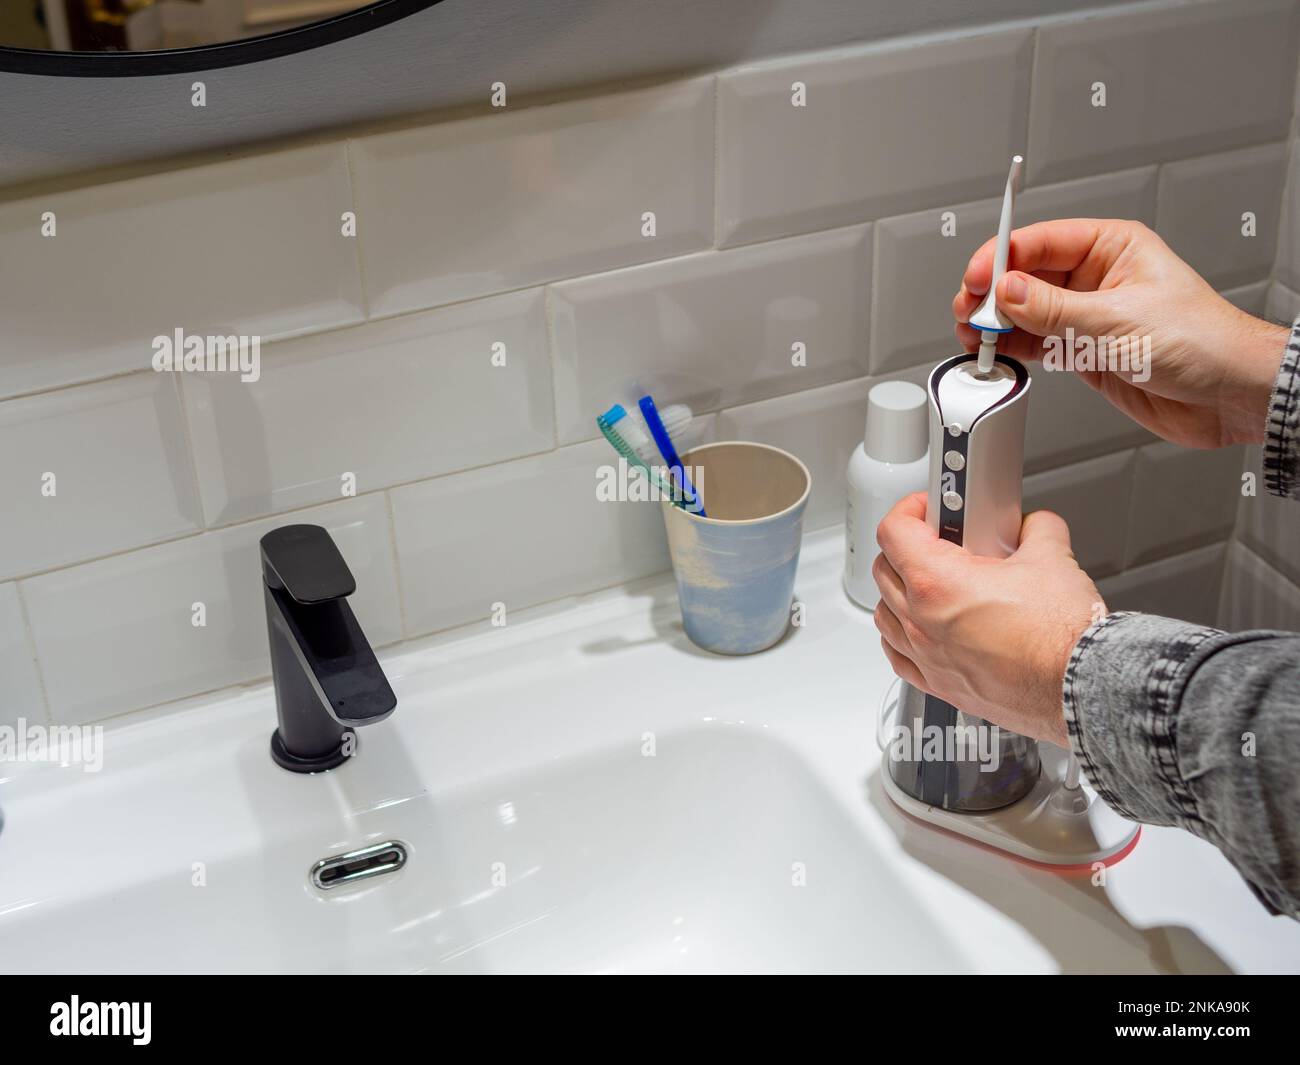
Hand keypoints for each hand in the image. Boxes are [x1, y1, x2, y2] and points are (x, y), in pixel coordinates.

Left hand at [872, 493, 1103, 746]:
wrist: (1081, 687)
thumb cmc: (1062, 637)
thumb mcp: (1052, 558)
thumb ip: (1036, 529)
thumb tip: (1034, 527)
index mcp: (937, 583)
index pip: (894, 531)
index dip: (910, 509)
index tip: (928, 508)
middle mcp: (922, 622)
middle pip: (883, 569)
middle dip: (905, 546)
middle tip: (936, 540)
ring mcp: (927, 657)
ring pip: (885, 614)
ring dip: (898, 592)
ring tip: (927, 582)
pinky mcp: (940, 685)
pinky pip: (898, 656)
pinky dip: (901, 637)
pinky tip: (919, 630)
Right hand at [953, 219, 1287, 448]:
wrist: (1229, 395)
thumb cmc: (1202, 342)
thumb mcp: (1118, 320)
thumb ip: (1054, 309)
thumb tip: (1008, 293)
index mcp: (1112, 248)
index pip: (1042, 242)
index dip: (1003, 258)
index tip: (977, 279)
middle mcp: (1096, 279)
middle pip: (1026, 276)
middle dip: (992, 293)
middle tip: (970, 312)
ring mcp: (1087, 315)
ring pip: (1025, 311)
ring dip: (997, 323)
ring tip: (975, 335)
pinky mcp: (1083, 350)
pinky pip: (1035, 343)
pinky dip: (1012, 348)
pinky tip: (995, 352)